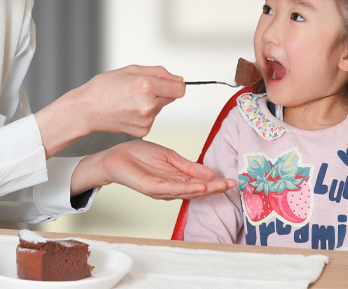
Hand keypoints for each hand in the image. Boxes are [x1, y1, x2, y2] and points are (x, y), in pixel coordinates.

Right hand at [35, 65, 185, 157]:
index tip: (169, 83)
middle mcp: (149, 105)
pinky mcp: (143, 131)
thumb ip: (158, 72)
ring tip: (130, 100)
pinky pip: (152, 118)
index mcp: (147, 86)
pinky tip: (128, 110)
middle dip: (161, 91)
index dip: (175, 84)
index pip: (180, 89)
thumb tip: (178, 79)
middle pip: (171, 97)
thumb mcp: (131, 70)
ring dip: (151, 102)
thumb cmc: (104, 88)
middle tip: (139, 89)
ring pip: (161, 107)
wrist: (86, 109)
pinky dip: (144, 114)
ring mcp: (146, 120)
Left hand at [71, 140, 235, 199]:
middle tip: (231, 185)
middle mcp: (171, 187)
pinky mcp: (152, 188)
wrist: (116, 157)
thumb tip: (210, 172)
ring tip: (220, 186)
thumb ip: (188, 165)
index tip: (230, 181)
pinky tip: (199, 187)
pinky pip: (172, 189)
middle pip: (197, 191)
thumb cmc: (138, 156)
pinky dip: (187, 189)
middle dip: (215, 188)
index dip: (215, 183)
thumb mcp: (168, 156)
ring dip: (205, 190)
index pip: (199, 183)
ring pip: (187, 192)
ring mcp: (162, 189)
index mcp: (176, 178)